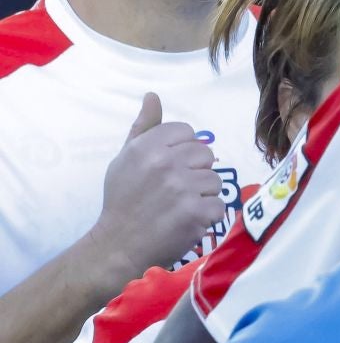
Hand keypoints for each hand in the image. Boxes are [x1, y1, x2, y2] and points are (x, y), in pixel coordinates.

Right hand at [82, 94, 223, 286]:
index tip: (166, 169)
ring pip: (215, 180)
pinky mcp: (197, 212)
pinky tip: (185, 221)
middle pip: (206, 154)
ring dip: (202, 195)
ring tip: (177, 207)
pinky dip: (206, 216)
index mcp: (148, 147)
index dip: (181, 150)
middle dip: (194, 171)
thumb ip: (144, 127)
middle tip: (171, 191)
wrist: (117, 246)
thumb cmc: (122, 200)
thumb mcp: (125, 159)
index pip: (188, 132)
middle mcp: (166, 163)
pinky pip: (219, 205)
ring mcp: (183, 188)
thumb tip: (152, 96)